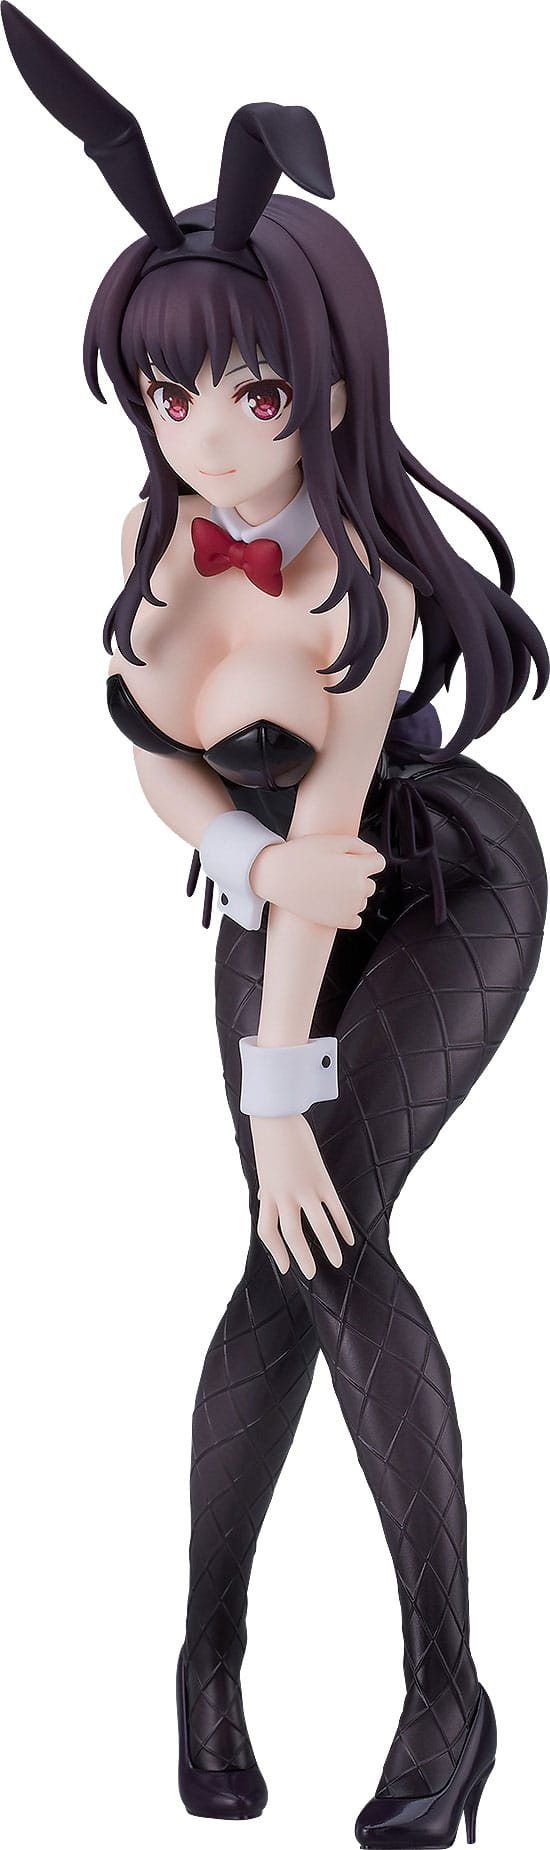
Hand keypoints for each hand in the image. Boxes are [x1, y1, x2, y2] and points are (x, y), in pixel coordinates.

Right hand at [250, 832, 384, 928]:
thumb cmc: (301, 855)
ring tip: (328, 887)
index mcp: (359, 868)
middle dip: (358, 877)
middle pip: (370, 883)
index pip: (379, 863)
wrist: (277, 876)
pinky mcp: (340, 921)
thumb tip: (372, 853)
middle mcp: (358, 889)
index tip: (352, 859)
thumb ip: (358, 845)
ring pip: (362, 900)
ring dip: (352, 894)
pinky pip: (356, 919)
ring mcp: (350, 907)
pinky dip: (347, 912)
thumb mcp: (331, 841)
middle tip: (334, 873)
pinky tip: (332, 902)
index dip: (366, 859)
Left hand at [250, 1112, 354, 1278]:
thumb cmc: (269, 1142)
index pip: (268, 1232)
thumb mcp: (263, 1170)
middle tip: (311, 1274)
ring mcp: (303, 1188)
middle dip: (302, 1257)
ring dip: (328, 1246)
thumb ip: (265, 1189)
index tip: (284, 1267)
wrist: (276, 1116)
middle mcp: (283, 1195)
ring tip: (338, 1261)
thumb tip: (261, 1200)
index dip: (276, 1252)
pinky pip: (333, 1207)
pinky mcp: (320, 1179)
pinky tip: (349, 1238)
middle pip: (292, 1235)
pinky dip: (342, 1224)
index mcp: (267, 1194)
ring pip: (317, 1225)